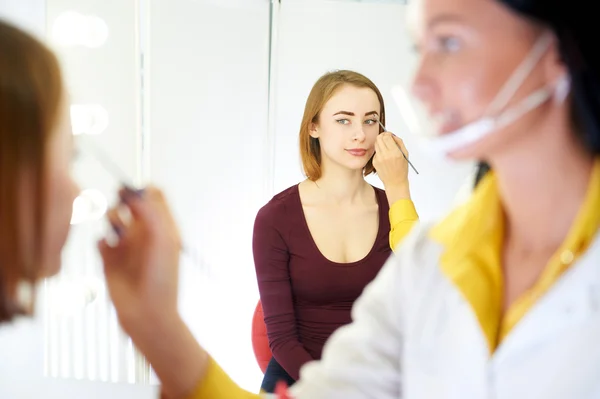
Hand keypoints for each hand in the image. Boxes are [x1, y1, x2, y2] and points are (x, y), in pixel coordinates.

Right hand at [99, 187, 208, 397]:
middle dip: (123, 200)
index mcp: (163, 227)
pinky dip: (102, 242)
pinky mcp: (110, 260)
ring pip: (113, 218)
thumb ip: (150, 213)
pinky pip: (100, 241)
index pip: (154, 196)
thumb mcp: (162, 239)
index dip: (144, 191)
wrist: (147, 314)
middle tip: (123, 207)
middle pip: (130, 203)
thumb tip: (135, 193)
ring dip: (112, 218)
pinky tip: (109, 251)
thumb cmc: (162, 278)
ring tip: (118, 232)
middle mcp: (145, 233)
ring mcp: (127, 246)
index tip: (135, 194)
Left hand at [373, 133, 410, 200]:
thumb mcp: (405, 154)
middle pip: (379, 138)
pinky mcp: (374, 162)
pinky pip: (376, 152)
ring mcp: (379, 159)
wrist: (395, 182)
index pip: (387, 136)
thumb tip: (392, 135)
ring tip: (386, 147)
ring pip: (376, 144)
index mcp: (395, 152)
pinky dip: (379, 151)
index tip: (389, 134)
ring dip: (380, 143)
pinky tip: (384, 157)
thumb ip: (399, 142)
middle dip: (382, 136)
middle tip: (386, 138)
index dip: (388, 133)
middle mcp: (385, 155)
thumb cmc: (402, 169)